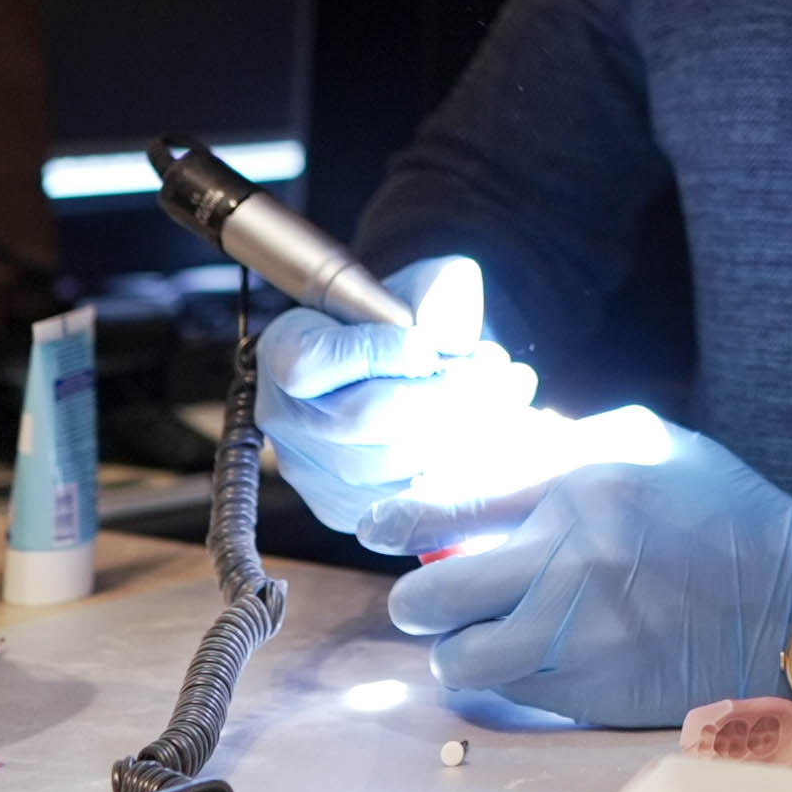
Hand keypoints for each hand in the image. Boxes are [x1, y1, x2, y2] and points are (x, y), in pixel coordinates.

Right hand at [254, 255, 535, 536]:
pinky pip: (402, 500)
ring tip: (506, 396)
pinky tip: (492, 432)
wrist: (395, 367)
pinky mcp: (342, 508)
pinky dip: (457, 467)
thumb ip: (437, 294)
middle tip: (495, 375)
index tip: (430, 347)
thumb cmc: (406, 318)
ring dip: (460, 432)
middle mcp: (285, 418)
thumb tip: (448, 340)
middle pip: (359, 419)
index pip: (315, 362)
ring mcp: (310, 471)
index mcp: (285, 350)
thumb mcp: (422, 283)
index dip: (380, 354)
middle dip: (440, 397)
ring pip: (386, 466)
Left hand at [382, 425, 791, 726]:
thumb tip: (479, 454)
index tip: (375, 527)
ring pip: (455, 656)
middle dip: (416, 595)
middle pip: (431, 591)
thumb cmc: (716, 509)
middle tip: (426, 594)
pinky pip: (505, 691)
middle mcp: (566, 556)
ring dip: (453, 647)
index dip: (397, 516)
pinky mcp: (588, 689)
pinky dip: (504, 676)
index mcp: (578, 481)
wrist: (786, 598)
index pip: (452, 499)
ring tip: (473, 635)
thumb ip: (558, 443)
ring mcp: (575, 631)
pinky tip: (527, 656)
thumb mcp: (645, 442)